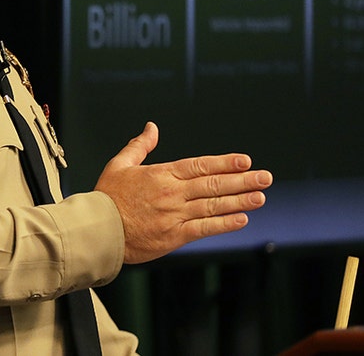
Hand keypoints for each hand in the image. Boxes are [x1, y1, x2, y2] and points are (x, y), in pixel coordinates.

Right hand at [94, 121, 272, 263]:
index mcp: (161, 174)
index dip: (224, 163)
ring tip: (261, 196)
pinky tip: (241, 219)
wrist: (98, 229)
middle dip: (242, 180)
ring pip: (214, 206)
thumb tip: (152, 127)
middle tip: (265, 177)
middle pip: (213, 184)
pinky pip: (204, 229)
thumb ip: (140, 146)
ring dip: (240, 201)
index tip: (244, 160)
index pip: (199, 165)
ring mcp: (174, 215)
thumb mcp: (120, 164)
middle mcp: (172, 193)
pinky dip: (224, 224)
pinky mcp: (174, 236)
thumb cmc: (106, 197)